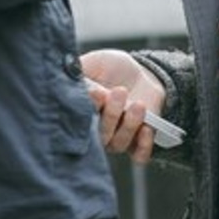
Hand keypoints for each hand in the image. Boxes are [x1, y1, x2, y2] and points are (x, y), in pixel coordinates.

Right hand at [81, 49, 167, 164]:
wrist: (141, 72)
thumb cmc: (112, 68)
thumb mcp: (95, 62)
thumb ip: (80, 72)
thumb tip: (72, 84)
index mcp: (82, 112)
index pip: (79, 121)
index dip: (86, 111)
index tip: (96, 93)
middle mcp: (96, 130)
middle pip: (99, 136)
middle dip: (110, 115)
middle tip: (119, 91)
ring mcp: (116, 138)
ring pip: (118, 144)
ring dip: (129, 125)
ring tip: (138, 104)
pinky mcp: (137, 143)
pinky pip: (139, 155)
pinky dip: (143, 144)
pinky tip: (146, 127)